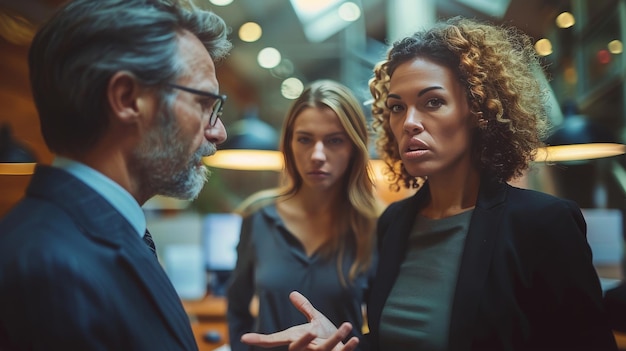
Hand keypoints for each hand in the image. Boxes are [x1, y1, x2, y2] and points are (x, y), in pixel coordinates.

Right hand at [240, 291, 359, 350]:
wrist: (342, 349)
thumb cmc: (325, 335)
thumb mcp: (315, 320)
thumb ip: (305, 308)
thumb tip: (292, 293)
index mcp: (297, 340)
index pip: (275, 341)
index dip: (259, 340)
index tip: (244, 339)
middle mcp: (307, 350)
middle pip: (298, 349)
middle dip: (304, 341)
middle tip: (311, 330)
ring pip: (325, 350)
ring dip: (337, 338)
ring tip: (346, 325)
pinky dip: (349, 347)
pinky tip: (355, 338)